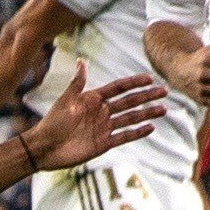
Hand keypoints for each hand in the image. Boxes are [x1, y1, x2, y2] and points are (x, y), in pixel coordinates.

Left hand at [25, 70, 166, 171]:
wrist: (45, 148)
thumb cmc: (52, 122)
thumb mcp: (66, 100)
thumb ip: (77, 83)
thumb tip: (81, 61)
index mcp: (93, 99)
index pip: (118, 88)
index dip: (134, 83)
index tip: (149, 78)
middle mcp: (101, 112)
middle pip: (129, 102)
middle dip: (146, 96)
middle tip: (164, 91)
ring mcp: (104, 127)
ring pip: (130, 118)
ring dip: (146, 114)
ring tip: (163, 109)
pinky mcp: (104, 143)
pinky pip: (124, 136)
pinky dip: (138, 132)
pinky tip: (151, 127)